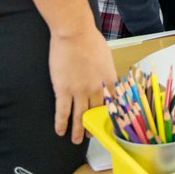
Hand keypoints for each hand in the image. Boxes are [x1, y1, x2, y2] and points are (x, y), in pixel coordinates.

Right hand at [49, 27, 116, 143]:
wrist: (74, 33)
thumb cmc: (91, 39)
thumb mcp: (106, 57)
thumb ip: (107, 72)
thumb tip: (106, 81)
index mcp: (109, 79)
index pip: (114, 103)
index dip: (112, 115)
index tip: (110, 124)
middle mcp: (97, 88)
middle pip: (96, 112)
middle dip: (94, 126)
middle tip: (91, 135)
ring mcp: (79, 91)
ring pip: (79, 116)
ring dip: (78, 130)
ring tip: (76, 140)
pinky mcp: (63, 90)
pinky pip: (62, 111)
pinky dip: (61, 123)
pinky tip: (60, 131)